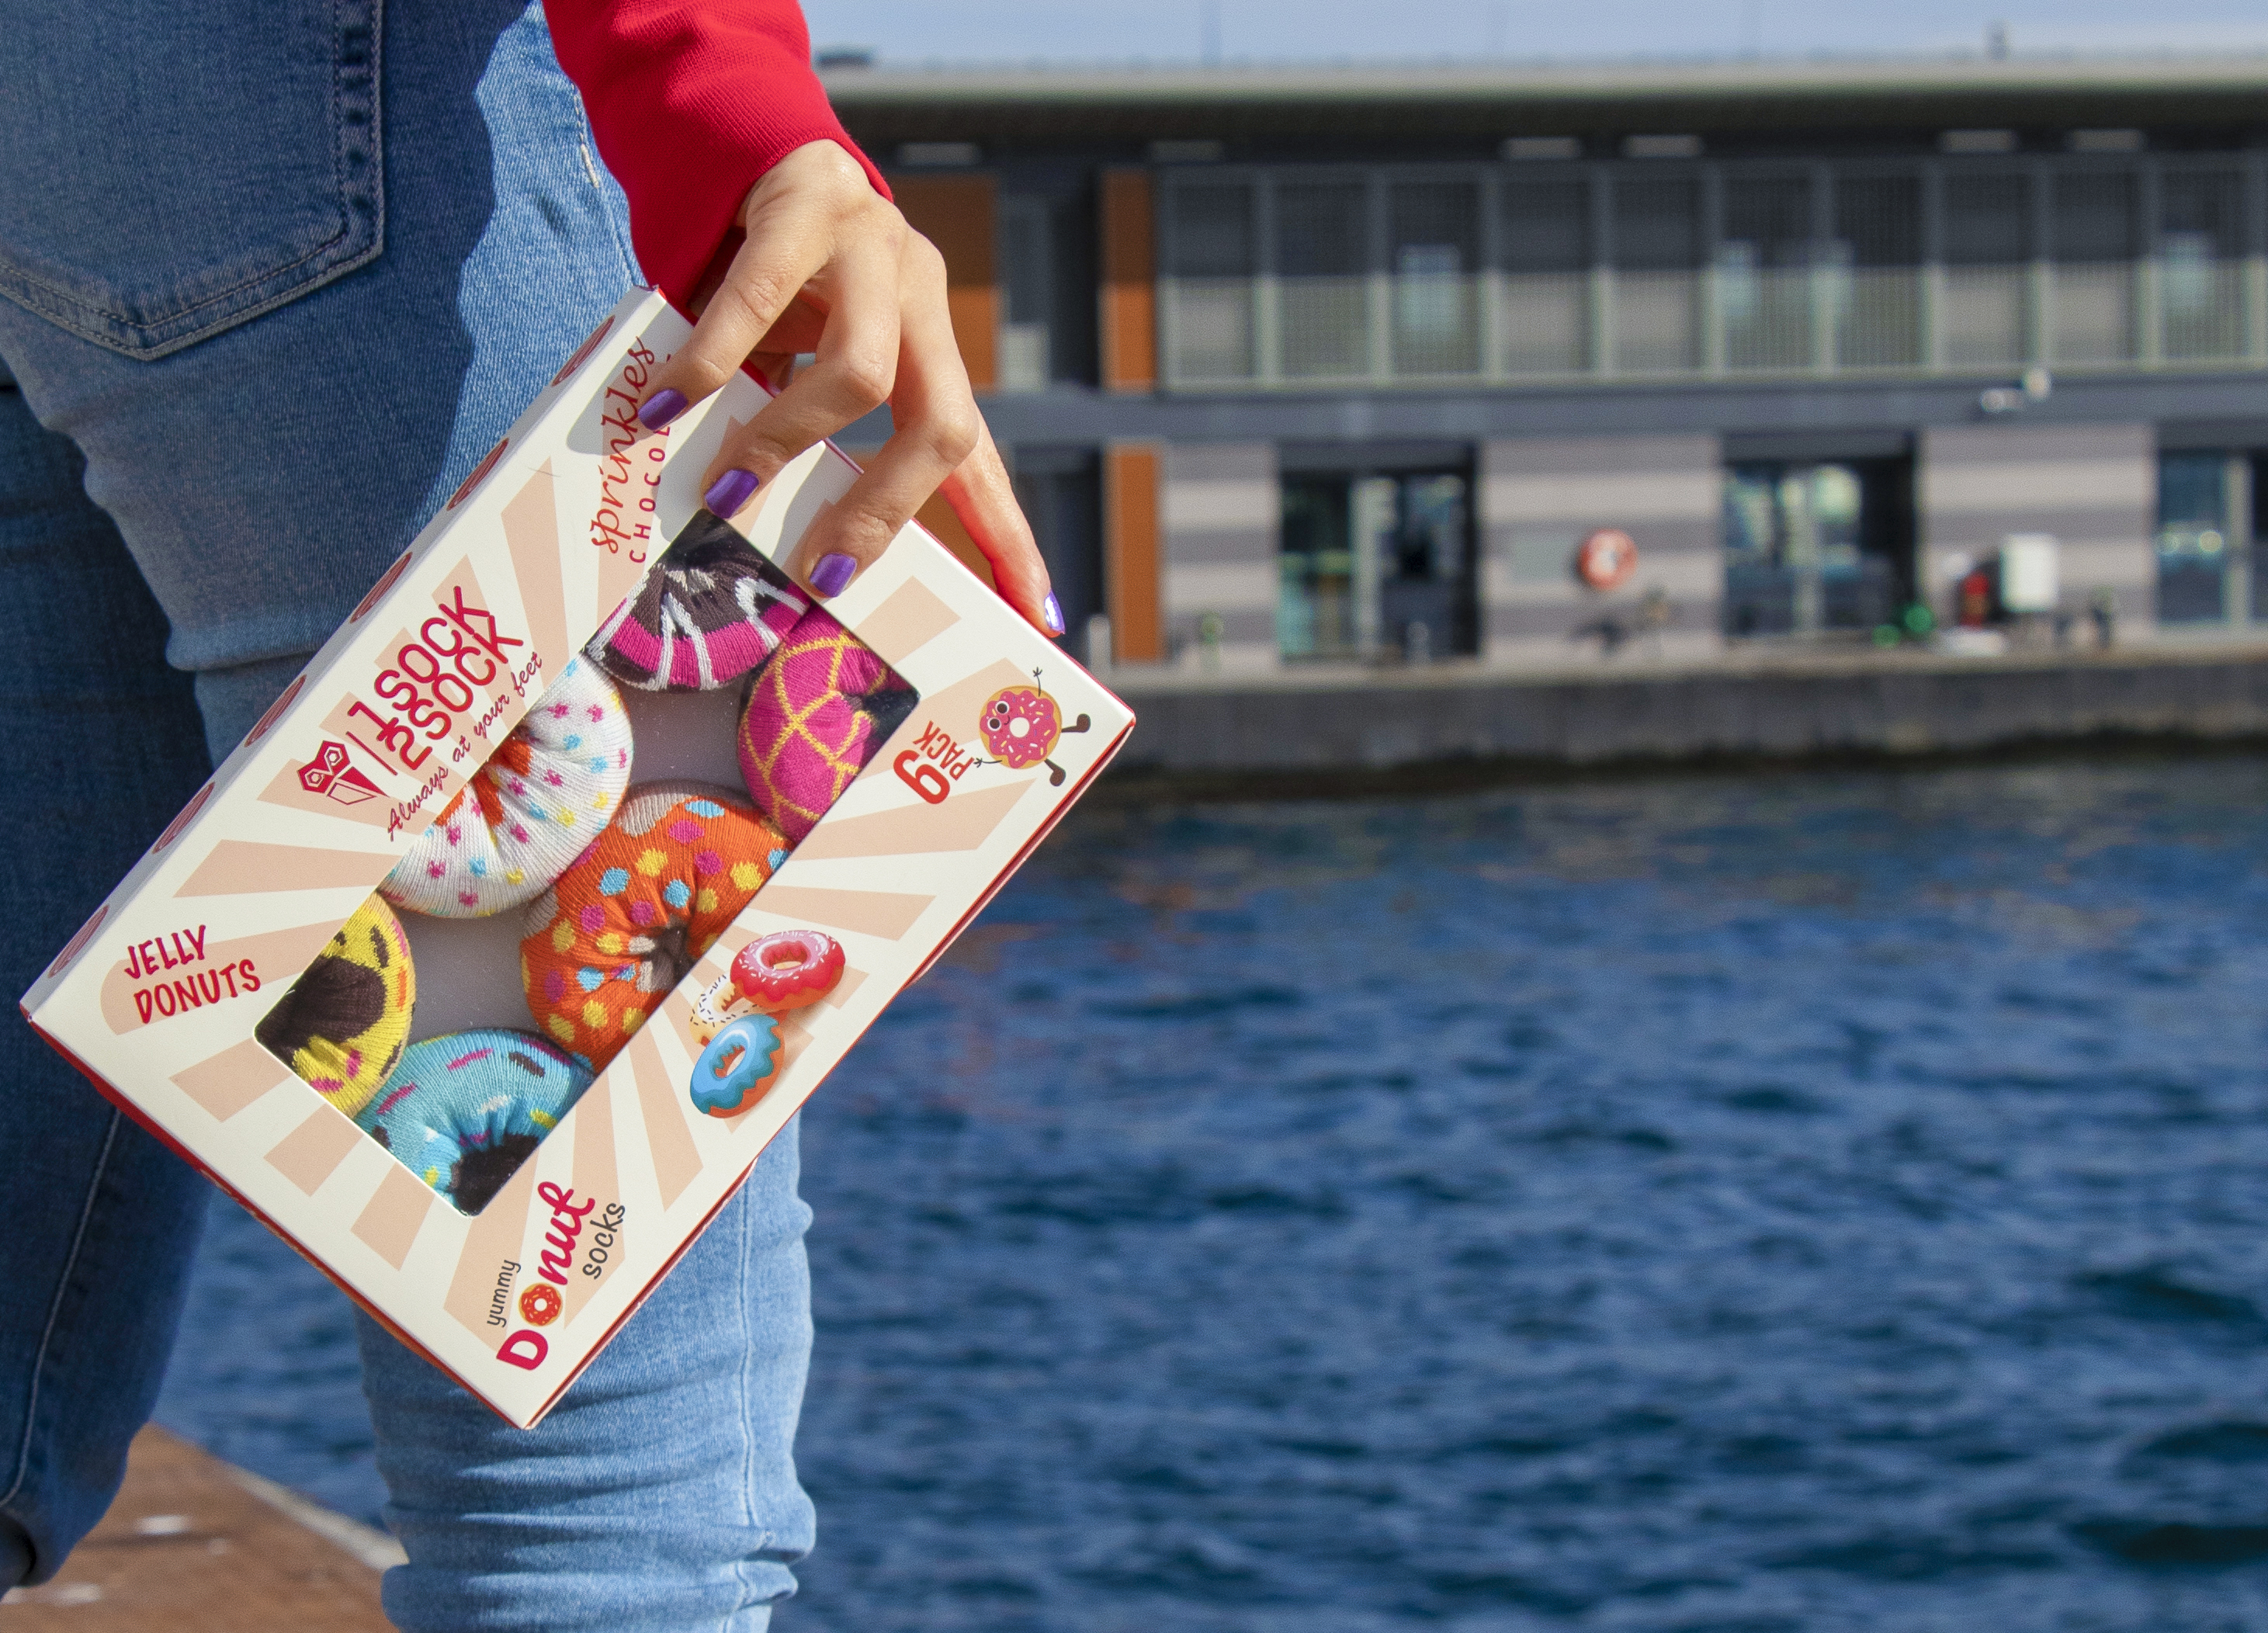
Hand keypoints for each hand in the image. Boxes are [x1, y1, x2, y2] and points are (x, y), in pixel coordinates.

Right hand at [632, 140, 1062, 636]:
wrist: (744, 141)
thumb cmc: (775, 280)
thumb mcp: (811, 364)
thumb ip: (814, 437)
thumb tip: (786, 544)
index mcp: (932, 351)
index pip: (983, 461)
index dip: (1013, 539)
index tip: (1043, 617)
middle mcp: (923, 299)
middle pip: (943, 427)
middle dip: (886, 511)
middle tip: (825, 570)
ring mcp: (873, 249)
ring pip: (861, 372)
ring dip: (792, 444)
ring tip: (730, 491)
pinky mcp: (805, 205)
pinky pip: (759, 299)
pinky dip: (712, 362)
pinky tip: (669, 404)